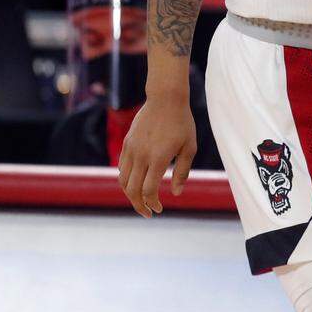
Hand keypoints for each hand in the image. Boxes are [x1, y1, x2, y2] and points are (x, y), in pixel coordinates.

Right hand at [117, 94, 196, 216]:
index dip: (152, 204)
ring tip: (141, 200)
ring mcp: (131, 149)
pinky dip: (126, 180)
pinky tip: (136, 182)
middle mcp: (141, 155)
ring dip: (130, 194)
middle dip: (139, 205)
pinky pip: (121, 167)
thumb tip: (175, 193)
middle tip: (148, 213)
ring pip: (123, 180)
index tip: (159, 209)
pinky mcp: (127, 143)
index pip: (148, 190)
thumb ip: (182, 171)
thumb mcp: (189, 147)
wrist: (166, 99)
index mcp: (158, 158)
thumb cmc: (182, 123)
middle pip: (132, 190)